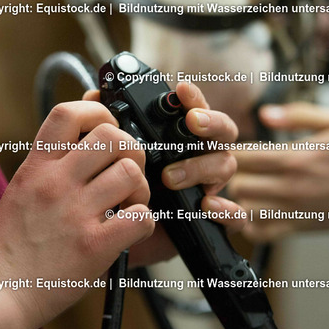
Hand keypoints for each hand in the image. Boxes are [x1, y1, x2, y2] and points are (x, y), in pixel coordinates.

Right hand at [0, 101, 153, 328]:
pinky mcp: (94, 246)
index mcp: (37, 166)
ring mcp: (76, 214)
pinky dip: (144, 221)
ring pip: (131, 173)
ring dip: (140, 188)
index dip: (97, 111)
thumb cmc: (12, 242)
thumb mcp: (23, 188)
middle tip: (126, 168)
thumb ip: (53, 162)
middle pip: (112, 137)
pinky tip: (129, 228)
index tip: (107, 126)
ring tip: (128, 203)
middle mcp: (56, 184)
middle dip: (131, 149)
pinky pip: (141, 217)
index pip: (69, 113)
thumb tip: (89, 138)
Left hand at [85, 83, 243, 265]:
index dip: (193, 97)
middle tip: (192, 122)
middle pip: (223, 131)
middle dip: (211, 122)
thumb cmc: (119, 191)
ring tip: (170, 176)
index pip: (194, 109)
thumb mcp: (111, 159)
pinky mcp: (213, 218)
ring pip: (226, 165)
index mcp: (179, 138)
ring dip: (201, 166)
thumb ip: (104, 126)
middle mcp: (201, 156)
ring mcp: (211, 186)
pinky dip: (226, 209)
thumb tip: (93, 96)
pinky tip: (206, 206)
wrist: (117, 240)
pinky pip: (235, 214)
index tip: (181, 89)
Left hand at [228, 103, 328, 241]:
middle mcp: (289, 186)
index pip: (242, 156)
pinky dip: (250, 224)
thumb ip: (296, 115)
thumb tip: (265, 113)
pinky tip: (253, 210)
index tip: (231, 149)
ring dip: (237, 199)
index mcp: (294, 158)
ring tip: (242, 189)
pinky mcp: (298, 227)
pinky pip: (261, 233)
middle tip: (234, 170)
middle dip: (230, 175)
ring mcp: (293, 210)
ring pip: (244, 209)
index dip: (230, 151)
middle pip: (237, 184)